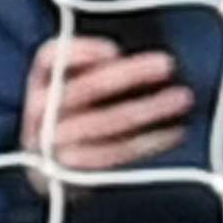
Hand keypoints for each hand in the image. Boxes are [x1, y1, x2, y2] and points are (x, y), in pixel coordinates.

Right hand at [25, 34, 191, 182]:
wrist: (50, 172)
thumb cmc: (73, 122)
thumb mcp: (70, 92)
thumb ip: (93, 73)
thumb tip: (145, 60)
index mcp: (41, 85)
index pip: (50, 58)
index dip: (82, 51)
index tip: (115, 50)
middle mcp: (42, 111)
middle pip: (85, 87)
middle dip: (129, 74)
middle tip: (166, 64)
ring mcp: (54, 142)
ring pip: (105, 121)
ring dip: (148, 108)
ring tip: (182, 97)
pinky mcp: (74, 169)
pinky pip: (115, 153)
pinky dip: (148, 142)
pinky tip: (174, 132)